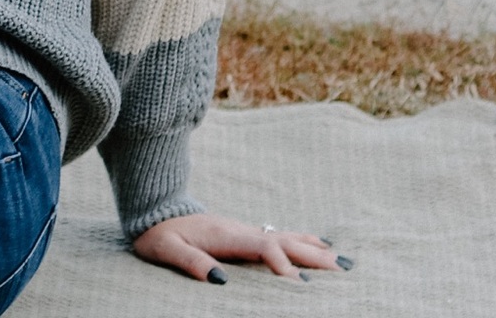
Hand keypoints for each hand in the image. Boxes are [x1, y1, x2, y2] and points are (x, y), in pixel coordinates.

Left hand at [132, 213, 346, 283]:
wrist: (154, 210)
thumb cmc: (159, 234)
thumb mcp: (166, 249)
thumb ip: (191, 263)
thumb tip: (219, 281)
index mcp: (225, 234)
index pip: (262, 247)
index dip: (282, 264)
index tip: (299, 286)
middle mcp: (240, 229)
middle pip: (283, 240)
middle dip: (312, 256)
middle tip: (341, 270)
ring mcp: (243, 229)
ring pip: (285, 237)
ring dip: (313, 248)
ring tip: (341, 260)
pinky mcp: (243, 233)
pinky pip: (279, 236)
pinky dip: (301, 241)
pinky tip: (317, 244)